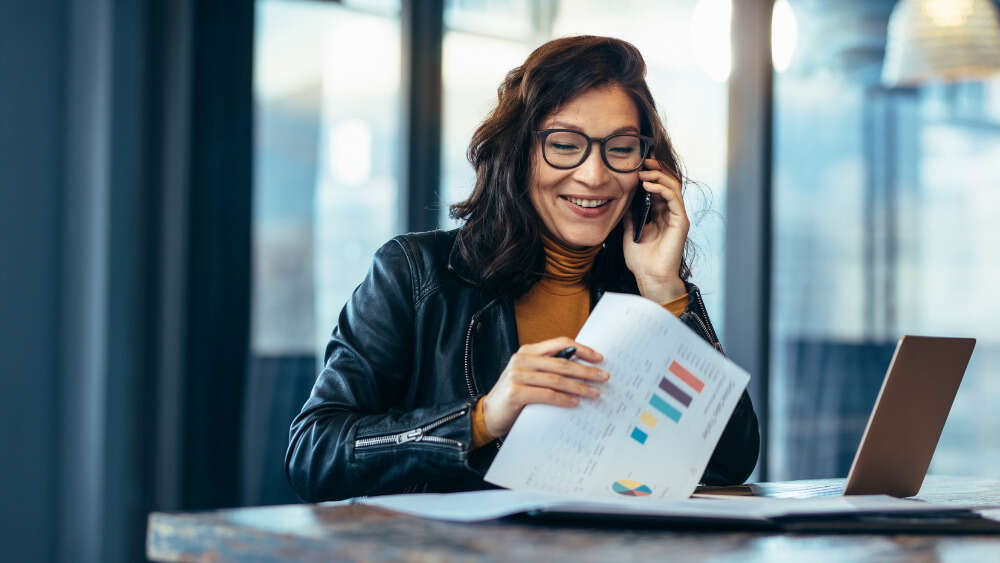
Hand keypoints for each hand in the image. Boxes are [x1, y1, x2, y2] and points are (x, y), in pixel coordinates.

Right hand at [482, 337, 607, 437]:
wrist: (488, 414)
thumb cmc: (514, 396)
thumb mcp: (530, 376)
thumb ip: (548, 369)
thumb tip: (581, 370)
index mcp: (527, 351)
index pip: (560, 343)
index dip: (582, 349)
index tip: (599, 358)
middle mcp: (521, 360)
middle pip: (562, 363)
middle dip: (586, 370)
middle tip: (604, 376)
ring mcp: (517, 375)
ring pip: (557, 379)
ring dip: (579, 387)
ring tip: (595, 392)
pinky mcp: (515, 392)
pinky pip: (547, 395)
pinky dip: (564, 399)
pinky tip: (576, 403)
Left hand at [623, 158, 688, 302]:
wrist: (650, 277)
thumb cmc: (641, 261)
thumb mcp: (629, 232)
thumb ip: (629, 216)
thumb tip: (622, 200)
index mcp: (659, 215)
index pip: (658, 188)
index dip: (650, 175)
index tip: (637, 165)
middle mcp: (670, 213)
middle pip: (668, 183)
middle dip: (656, 170)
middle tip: (643, 161)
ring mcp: (677, 217)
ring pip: (672, 187)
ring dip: (658, 176)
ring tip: (644, 171)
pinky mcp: (681, 222)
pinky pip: (673, 199)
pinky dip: (662, 189)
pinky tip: (649, 185)